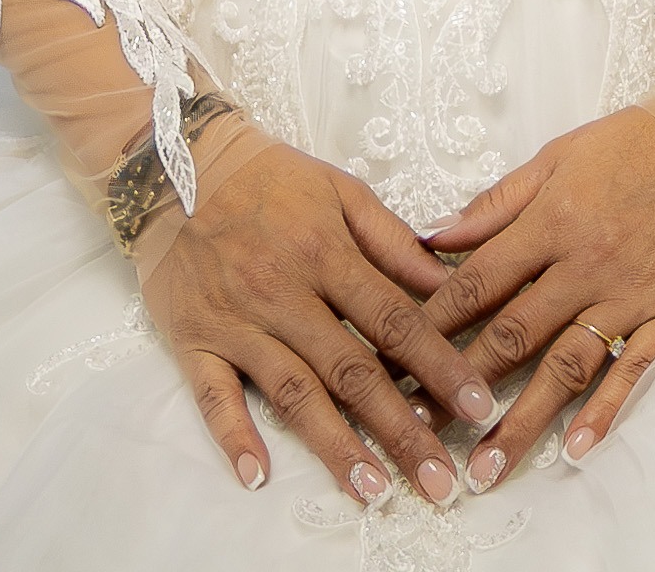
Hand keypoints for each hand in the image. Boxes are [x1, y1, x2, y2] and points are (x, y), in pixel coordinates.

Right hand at [134, 135, 499, 509]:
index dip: (440, 366)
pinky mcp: (193, 341)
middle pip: (352, 370)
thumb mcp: (339, 190)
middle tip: (439, 480)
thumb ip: (393, 241)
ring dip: (335, 446)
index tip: (479, 407)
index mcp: (325, 252)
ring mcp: (237, 322)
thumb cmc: (268, 178)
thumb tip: (448, 283)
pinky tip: (259, 476)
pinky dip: (234, 437)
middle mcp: (284, 293)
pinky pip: (213, 397)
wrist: (175, 164)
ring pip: (293, 393)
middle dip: (401, 429)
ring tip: (374, 490)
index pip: (396, 320)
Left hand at [415, 108, 654, 491]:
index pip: (479, 280)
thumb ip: (499, 201)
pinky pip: (632, 370)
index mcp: (553, 218)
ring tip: (485, 469)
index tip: (394, 359)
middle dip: (461, 385)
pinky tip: (575, 449)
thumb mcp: (563, 154)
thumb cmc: (641, 139)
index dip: (433, 322)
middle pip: (513, 334)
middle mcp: (586, 263)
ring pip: (566, 366)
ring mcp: (630, 294)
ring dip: (523, 421)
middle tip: (420, 429)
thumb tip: (433, 235)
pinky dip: (604, 411)